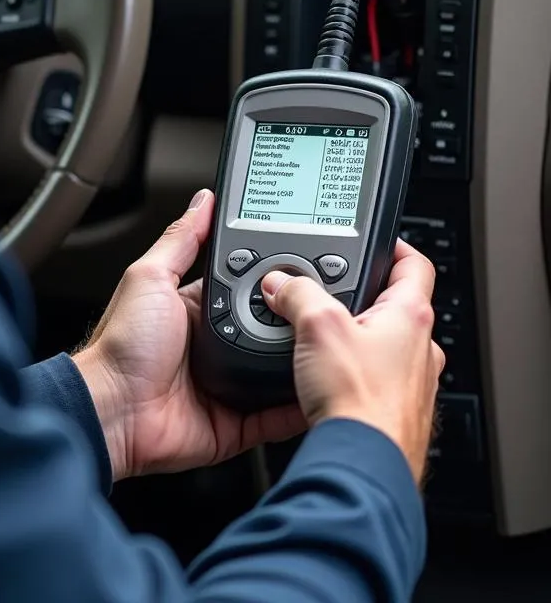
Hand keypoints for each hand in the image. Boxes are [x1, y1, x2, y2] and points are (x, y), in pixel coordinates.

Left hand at [72, 190, 305, 481]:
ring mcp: (226, 386)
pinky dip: (298, 409)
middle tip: (329, 310)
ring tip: (335, 349)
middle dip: (295, 322)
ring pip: (278, 372)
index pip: (245, 286)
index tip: (303, 266)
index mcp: (196, 310)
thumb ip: (181, 240)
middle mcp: (214, 347)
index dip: (272, 278)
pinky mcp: (234, 423)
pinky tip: (322, 395)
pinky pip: (275, 418)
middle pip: (267, 329)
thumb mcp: (150, 277)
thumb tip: (202, 201)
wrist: (113, 410)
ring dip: (302, 363)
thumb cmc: (121, 344)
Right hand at [261, 242, 443, 483]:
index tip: (376, 240)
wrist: (364, 461)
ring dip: (355, 337)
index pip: (413, 263)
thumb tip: (281, 283)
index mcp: (410, 316)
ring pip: (382, 343)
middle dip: (359, 296)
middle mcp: (420, 348)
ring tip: (319, 338)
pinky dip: (352, 371)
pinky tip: (325, 378)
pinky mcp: (396, 409)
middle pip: (393, 304)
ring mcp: (411, 382)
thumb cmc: (358, 399)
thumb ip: (297, 293)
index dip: (393, 245)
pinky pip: (374, 377)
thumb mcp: (317, 326)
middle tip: (329, 292)